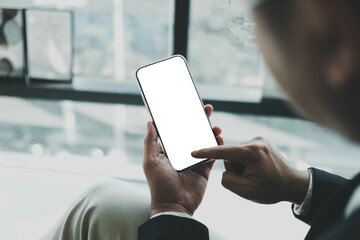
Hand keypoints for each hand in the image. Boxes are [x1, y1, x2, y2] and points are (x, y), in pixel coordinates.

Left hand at [143, 104, 223, 215]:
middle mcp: (182, 152)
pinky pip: (213, 154)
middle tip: (206, 109)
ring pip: (204, 141)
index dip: (183, 117)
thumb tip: (150, 123)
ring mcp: (194, 160)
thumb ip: (150, 142)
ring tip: (215, 126)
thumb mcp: (150, 161)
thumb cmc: (159, 184)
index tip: (189, 106)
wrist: (175, 205)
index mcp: (168, 149)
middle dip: (200, 120)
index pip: (177, 129)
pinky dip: (217, 146)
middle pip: (192, 132)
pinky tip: (220, 139)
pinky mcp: (204, 168)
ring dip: (210, 132)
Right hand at [192, 137, 308, 204]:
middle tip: (250, 179)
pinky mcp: (260, 141)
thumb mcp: (247, 191)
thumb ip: (228, 181)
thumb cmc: (272, 189)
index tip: (194, 152)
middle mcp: (256, 141)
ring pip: (237, 154)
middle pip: (230, 155)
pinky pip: (243, 152)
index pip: (223, 152)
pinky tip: (258, 169)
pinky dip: (246, 162)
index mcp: (252, 153)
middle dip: (235, 168)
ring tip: (256, 174)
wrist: (293, 184)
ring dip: (241, 166)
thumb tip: (225, 171)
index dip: (206, 153)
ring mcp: (259, 140)